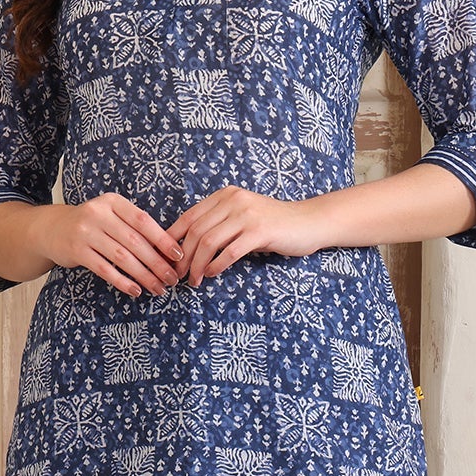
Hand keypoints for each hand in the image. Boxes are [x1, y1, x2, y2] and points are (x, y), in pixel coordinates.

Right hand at [49, 193, 184, 297]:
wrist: (51, 229)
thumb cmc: (92, 225)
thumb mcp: (111, 216)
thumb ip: (133, 227)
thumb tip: (167, 251)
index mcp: (113, 202)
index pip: (143, 221)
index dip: (162, 239)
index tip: (178, 255)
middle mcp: (98, 213)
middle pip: (135, 241)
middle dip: (156, 263)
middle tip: (171, 279)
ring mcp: (86, 232)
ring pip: (122, 257)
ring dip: (143, 275)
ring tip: (157, 288)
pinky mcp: (76, 251)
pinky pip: (105, 269)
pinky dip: (122, 281)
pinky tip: (135, 290)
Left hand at [166, 188, 322, 286]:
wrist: (308, 222)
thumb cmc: (273, 223)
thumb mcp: (242, 216)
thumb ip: (219, 223)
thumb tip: (188, 246)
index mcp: (225, 196)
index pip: (189, 217)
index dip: (173, 239)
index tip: (167, 258)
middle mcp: (233, 201)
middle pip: (196, 231)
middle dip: (183, 257)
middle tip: (179, 275)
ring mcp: (247, 215)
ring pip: (209, 242)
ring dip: (198, 265)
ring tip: (195, 280)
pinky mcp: (260, 232)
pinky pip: (229, 252)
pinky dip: (217, 266)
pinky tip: (212, 274)